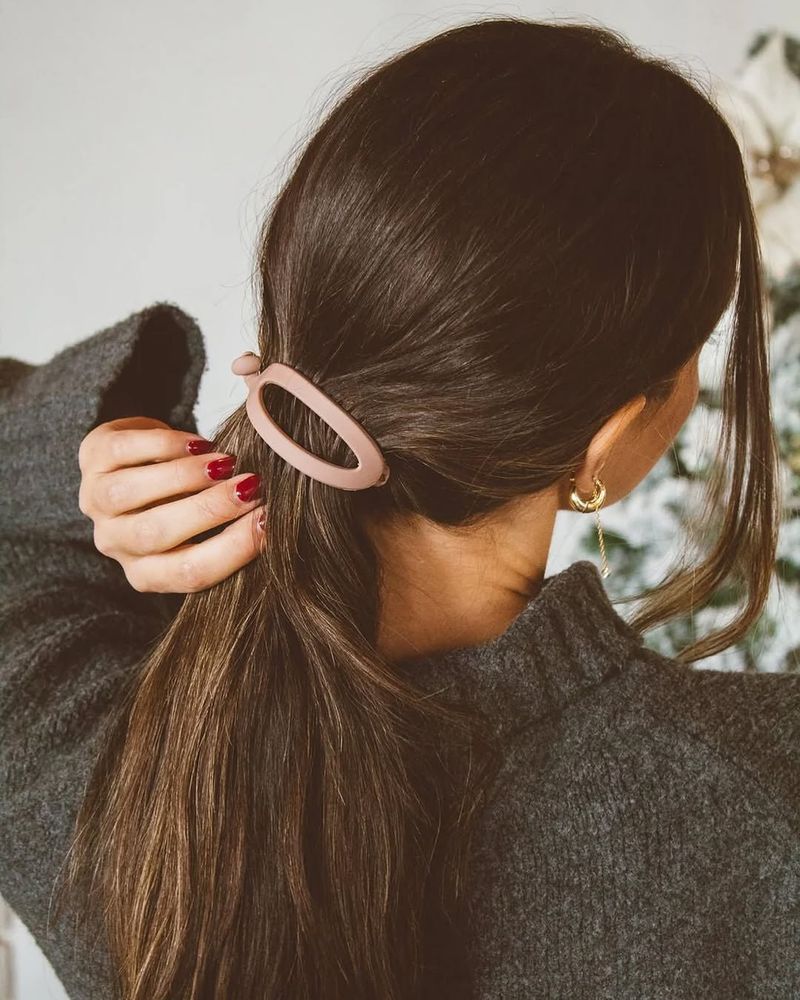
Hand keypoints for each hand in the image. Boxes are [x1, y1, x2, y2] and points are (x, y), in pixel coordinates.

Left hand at [78, 416, 265, 592]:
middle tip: (252, 485)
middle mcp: (116, 544)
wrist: (143, 465)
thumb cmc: (188, 500)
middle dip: (209, 508)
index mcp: (148, 573)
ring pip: (131, 494)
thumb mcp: (207, 528)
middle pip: (157, 534)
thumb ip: (234, 530)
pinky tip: (197, 443)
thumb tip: (279, 519)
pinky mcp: (92, 459)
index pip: (191, 573)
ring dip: (183, 476)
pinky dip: (163, 445)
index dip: (233, 548)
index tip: (269, 519)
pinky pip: (120, 452)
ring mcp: (96, 503)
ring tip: (225, 462)